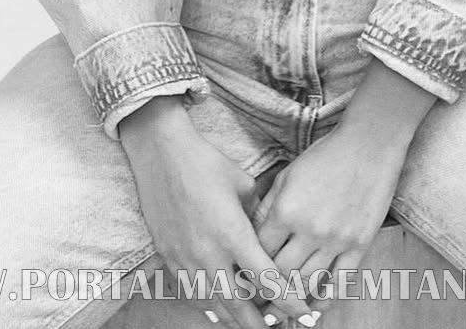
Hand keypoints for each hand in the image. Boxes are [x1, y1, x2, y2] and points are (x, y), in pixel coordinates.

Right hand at [121, 97, 313, 327]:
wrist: (161, 154)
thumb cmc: (207, 163)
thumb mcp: (244, 184)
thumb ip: (259, 215)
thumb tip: (271, 234)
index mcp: (233, 233)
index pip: (266, 280)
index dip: (288, 301)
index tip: (304, 312)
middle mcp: (209, 254)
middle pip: (240, 305)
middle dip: (261, 323)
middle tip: (279, 328)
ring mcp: (186, 260)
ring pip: (214, 306)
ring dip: (235, 319)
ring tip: (253, 324)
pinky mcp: (169, 260)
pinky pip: (192, 296)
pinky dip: (209, 308)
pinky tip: (221, 311)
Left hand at [250, 121, 409, 318]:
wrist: (368, 145)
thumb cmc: (324, 156)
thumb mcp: (287, 175)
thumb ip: (268, 206)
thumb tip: (251, 234)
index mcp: (286, 210)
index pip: (260, 251)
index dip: (249, 267)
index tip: (244, 279)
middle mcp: (309, 229)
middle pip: (281, 274)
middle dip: (267, 290)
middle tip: (258, 305)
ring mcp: (336, 240)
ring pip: (307, 283)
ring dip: (292, 302)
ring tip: (280, 315)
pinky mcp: (359, 245)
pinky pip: (341, 282)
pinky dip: (326, 299)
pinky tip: (315, 307)